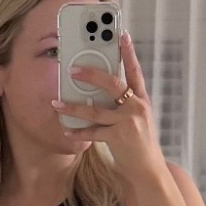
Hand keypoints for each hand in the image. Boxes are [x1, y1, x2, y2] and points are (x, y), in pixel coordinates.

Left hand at [52, 29, 167, 184]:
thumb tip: (99, 92)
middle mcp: (137, 107)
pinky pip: (93, 132)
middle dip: (90, 74)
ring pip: (95, 110)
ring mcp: (128, 122)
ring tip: (56, 103)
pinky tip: (66, 131)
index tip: (121, 35)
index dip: (129, 53)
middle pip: (112, 84)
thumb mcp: (137, 119)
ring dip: (73, 107)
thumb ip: (123, 104)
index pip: (135, 71)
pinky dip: (78, 132)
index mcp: (142, 99)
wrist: (149, 170)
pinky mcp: (119, 137)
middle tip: (72, 69)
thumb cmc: (140, 144)